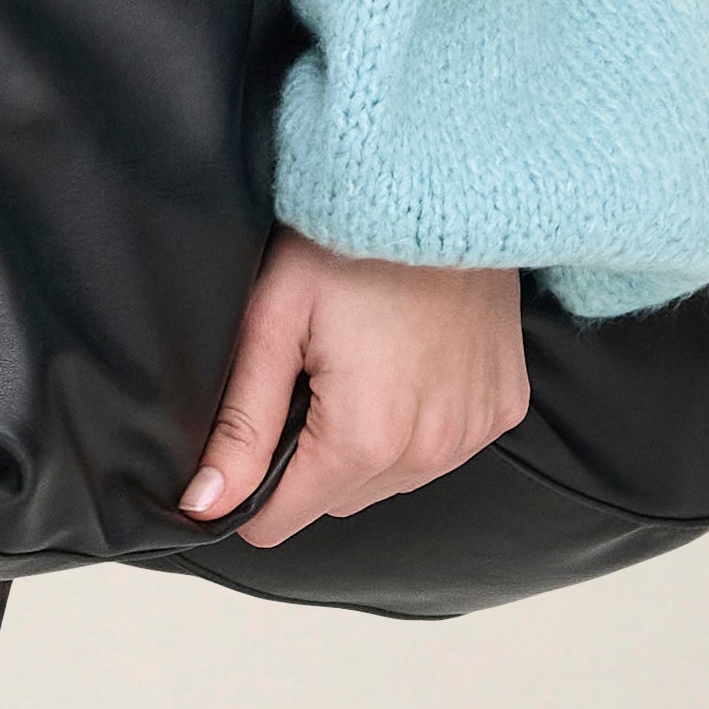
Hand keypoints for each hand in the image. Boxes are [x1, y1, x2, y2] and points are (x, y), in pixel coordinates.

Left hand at [180, 229, 528, 549]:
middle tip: (306, 371)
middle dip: (307, 457)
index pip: (281, 523)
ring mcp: (473, 433)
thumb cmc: (348, 241)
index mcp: (365, 440)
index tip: (247, 432)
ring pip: (388, 480)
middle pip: (334, 501)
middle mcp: (429, 453)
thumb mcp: (273, 322)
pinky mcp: (503, 409)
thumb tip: (205, 504)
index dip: (247, 490)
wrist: (443, 185)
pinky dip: (416, 422)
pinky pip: (441, 449)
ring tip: (357, 361)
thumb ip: (241, 425)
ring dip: (362, 444)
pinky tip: (403, 361)